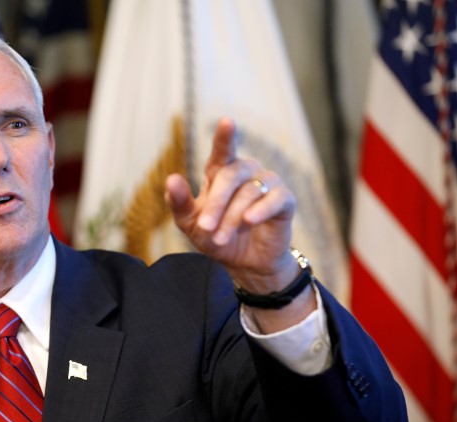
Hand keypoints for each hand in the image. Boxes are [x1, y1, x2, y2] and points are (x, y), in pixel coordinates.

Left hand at [165, 117, 297, 293]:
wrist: (244, 264)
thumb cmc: (216, 237)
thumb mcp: (191, 224)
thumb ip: (180, 203)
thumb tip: (171, 179)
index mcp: (221, 173)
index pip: (222, 151)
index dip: (225, 137)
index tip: (227, 122)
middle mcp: (246, 172)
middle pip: (231, 175)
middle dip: (216, 203)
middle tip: (205, 227)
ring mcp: (267, 184)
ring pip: (249, 192)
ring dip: (232, 218)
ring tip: (220, 238)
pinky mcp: (285, 200)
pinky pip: (274, 199)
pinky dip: (260, 210)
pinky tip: (249, 221)